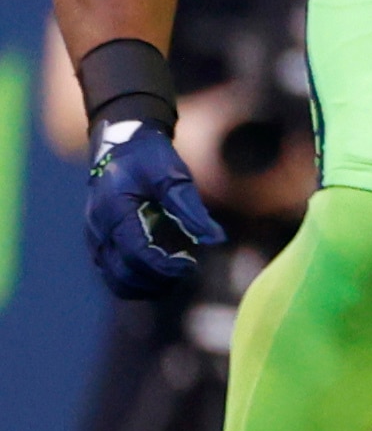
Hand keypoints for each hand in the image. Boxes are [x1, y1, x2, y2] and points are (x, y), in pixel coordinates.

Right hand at [85, 119, 222, 299]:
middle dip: (158, 280)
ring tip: (176, 274)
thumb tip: (216, 239)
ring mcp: (95, 238)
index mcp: (114, 212)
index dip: (165, 267)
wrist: (120, 145)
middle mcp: (98, 230)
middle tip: (187, 270)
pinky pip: (112, 273)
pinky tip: (161, 272)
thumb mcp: (173, 175)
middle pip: (123, 274)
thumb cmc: (148, 158)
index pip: (136, 254)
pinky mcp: (98, 242)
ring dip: (146, 285)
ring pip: (115, 280)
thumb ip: (191, 208)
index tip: (191, 265)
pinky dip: (135, 280)